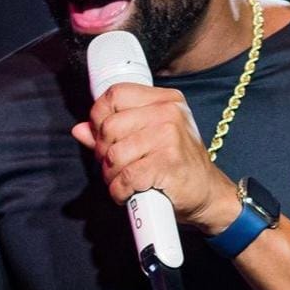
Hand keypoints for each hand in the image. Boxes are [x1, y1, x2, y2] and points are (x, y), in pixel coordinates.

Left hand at [72, 83, 238, 233]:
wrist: (209, 195)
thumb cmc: (177, 166)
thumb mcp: (150, 140)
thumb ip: (114, 133)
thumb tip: (80, 129)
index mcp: (164, 100)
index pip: (116, 94)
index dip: (98, 116)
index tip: (102, 137)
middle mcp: (169, 112)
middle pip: (109, 126)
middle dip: (102, 153)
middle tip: (113, 167)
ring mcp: (170, 136)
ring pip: (114, 154)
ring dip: (110, 176)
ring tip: (122, 181)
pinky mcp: (168, 162)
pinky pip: (126, 177)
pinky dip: (119, 191)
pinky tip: (127, 193)